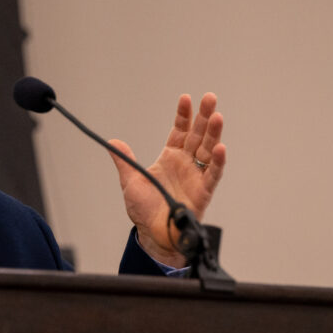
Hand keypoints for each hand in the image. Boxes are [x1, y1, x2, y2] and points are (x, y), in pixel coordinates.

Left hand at [108, 93, 225, 266]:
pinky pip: (212, 174)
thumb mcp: (130, 181)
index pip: (179, 131)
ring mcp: (195, 176)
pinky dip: (217, 162)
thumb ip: (124, 160)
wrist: (153, 235)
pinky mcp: (203, 191)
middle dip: (204, 117)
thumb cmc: (144, 209)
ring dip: (213, 134)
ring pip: (207, 150)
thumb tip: (112, 142)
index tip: (186, 98)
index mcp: (169, 158)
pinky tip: (220, 148)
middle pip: (197, 135)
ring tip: (217, 116)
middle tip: (210, 98)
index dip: (183, 116)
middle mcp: (185, 164)